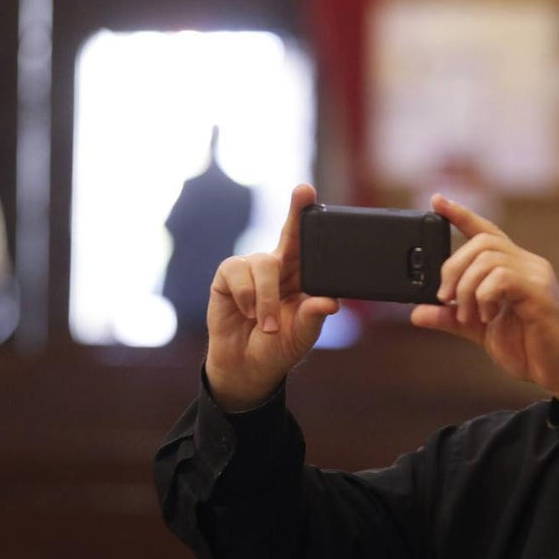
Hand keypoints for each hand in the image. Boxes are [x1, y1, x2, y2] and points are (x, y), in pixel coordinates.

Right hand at [205, 184, 339, 411]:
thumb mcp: (302, 336)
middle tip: (304, 192)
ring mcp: (252, 269)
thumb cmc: (279, 346)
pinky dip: (245, 297)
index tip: (312, 193)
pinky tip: (247, 313)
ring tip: (267, 324)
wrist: (247, 367)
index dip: (310, 217)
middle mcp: (278, 267)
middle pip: (289, 233)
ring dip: (267, 299)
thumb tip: (330, 302)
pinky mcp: (227, 276)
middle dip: (296, 211)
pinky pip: (237, 274)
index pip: (310, 244)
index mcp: (302, 277)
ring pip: (264, 264)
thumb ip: (313, 317)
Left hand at [410, 195, 558, 406]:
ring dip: (466, 288)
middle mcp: (526, 264)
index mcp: (512, 269)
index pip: (485, 231)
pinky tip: (488, 317)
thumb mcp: (479, 331)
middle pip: (481, 242)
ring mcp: (535, 275)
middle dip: (453, 268)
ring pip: (488, 259)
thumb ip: (450, 318)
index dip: (460, 214)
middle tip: (445, 299)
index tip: (437, 201)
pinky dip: (485, 297)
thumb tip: (417, 312)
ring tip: (469, 316)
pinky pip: (502, 278)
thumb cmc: (529, 348)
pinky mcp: (540, 291)